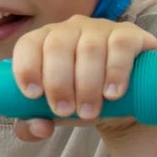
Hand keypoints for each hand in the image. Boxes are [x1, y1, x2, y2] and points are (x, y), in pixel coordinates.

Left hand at [9, 17, 156, 141]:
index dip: (27, 67)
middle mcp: (71, 30)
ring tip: (89, 111)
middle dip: (58, 83)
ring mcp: (101, 29)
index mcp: (45, 43)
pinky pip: (120, 46)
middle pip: (57, 45)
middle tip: (64, 110)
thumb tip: (39, 127)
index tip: (33, 95)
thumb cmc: (78, 102)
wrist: (122, 104)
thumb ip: (33, 127)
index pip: (28, 44)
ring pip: (89, 48)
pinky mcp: (129, 35)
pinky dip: (115, 71)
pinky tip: (113, 93)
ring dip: (87, 84)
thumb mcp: (53, 117)